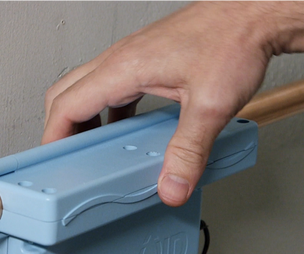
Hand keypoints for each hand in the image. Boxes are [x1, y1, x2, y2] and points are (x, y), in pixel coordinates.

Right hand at [43, 0, 273, 206]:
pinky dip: (109, 110)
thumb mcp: (210, 106)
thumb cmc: (231, 41)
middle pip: (66, 93)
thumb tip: (171, 185)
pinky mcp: (149, 58)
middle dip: (60, 128)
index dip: (52, 137)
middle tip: (67, 158)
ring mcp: (133, 56)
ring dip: (84, 119)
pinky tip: (128, 129)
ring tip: (93, 150)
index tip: (50, 162)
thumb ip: (188, 151)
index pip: (66, 104)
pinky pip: (114, 86)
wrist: (253, 13)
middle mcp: (121, 59)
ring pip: (88, 88)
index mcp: (123, 68)